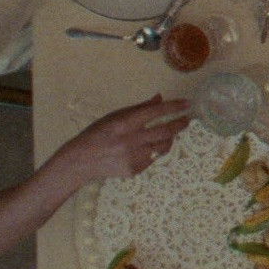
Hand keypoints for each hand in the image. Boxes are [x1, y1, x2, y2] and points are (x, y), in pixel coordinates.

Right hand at [60, 95, 190, 180]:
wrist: (81, 161)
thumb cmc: (97, 134)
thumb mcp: (115, 116)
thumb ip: (139, 108)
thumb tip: (160, 98)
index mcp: (125, 123)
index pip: (156, 112)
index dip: (174, 107)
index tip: (187, 103)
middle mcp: (131, 140)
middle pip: (165, 131)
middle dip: (180, 124)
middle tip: (187, 119)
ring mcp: (134, 157)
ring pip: (163, 147)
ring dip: (170, 139)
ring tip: (170, 134)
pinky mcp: (135, 170)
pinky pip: (152, 158)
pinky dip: (154, 151)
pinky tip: (148, 148)